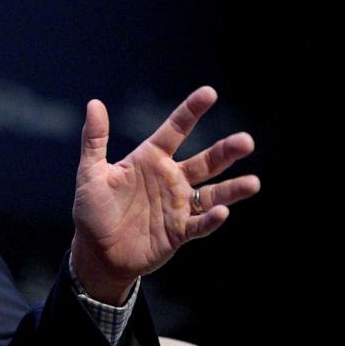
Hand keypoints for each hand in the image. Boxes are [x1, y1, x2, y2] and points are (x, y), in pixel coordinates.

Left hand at [70, 86, 259, 304]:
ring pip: (212, 193)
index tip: (209, 93)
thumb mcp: (91, 172)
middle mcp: (170, 179)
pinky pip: (200, 224)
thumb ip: (95, 139)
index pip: (175, 130)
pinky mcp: (179, 232)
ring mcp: (177, 206)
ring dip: (232, 188)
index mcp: (150, 159)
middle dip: (226, 151)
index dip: (191, 111)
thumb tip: (94, 103)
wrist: (96, 252)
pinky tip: (222, 212)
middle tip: (246, 141)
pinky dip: (211, 219)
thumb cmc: (92, 210)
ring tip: (253, 183)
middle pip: (205, 161)